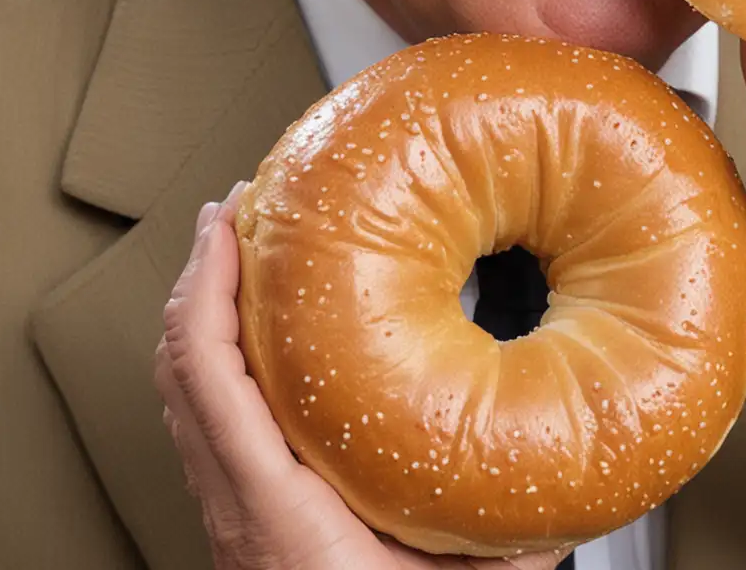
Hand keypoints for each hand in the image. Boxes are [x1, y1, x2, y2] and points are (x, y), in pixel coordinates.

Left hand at [155, 182, 572, 569]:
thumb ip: (509, 545)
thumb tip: (568, 483)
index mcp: (274, 513)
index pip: (207, 375)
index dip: (207, 286)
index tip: (230, 222)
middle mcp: (233, 509)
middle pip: (177, 368)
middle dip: (197, 274)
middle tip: (237, 208)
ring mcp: (227, 515)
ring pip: (182, 393)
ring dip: (200, 311)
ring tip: (238, 252)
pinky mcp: (238, 522)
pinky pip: (203, 418)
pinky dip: (213, 354)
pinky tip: (256, 335)